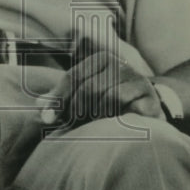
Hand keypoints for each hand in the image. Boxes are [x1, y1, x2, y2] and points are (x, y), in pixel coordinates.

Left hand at [41, 34, 163, 129]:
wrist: (148, 112)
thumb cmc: (109, 104)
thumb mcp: (84, 97)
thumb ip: (63, 98)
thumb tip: (39, 106)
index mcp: (101, 59)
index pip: (73, 76)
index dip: (58, 98)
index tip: (47, 118)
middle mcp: (120, 64)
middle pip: (88, 88)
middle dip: (75, 111)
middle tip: (70, 128)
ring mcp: (138, 80)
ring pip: (107, 98)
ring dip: (94, 118)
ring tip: (90, 130)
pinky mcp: (150, 98)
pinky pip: (126, 109)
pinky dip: (113, 122)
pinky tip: (108, 129)